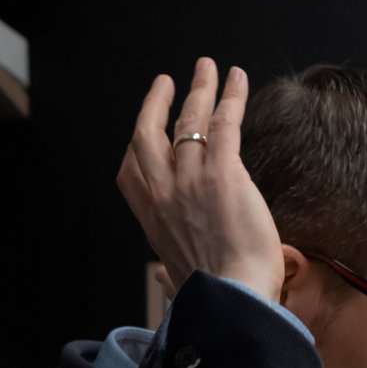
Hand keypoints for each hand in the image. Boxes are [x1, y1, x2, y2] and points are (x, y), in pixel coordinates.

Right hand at [115, 58, 284, 302]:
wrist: (235, 299)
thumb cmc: (216, 298)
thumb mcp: (179, 285)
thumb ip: (168, 276)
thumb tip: (161, 280)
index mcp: (153, 222)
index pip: (130, 173)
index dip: (135, 146)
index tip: (146, 127)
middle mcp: (165, 195)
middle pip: (147, 135)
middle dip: (155, 103)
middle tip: (167, 83)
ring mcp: (191, 181)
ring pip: (188, 121)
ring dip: (198, 89)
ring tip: (206, 68)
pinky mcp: (223, 173)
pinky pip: (224, 124)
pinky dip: (230, 97)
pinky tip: (236, 78)